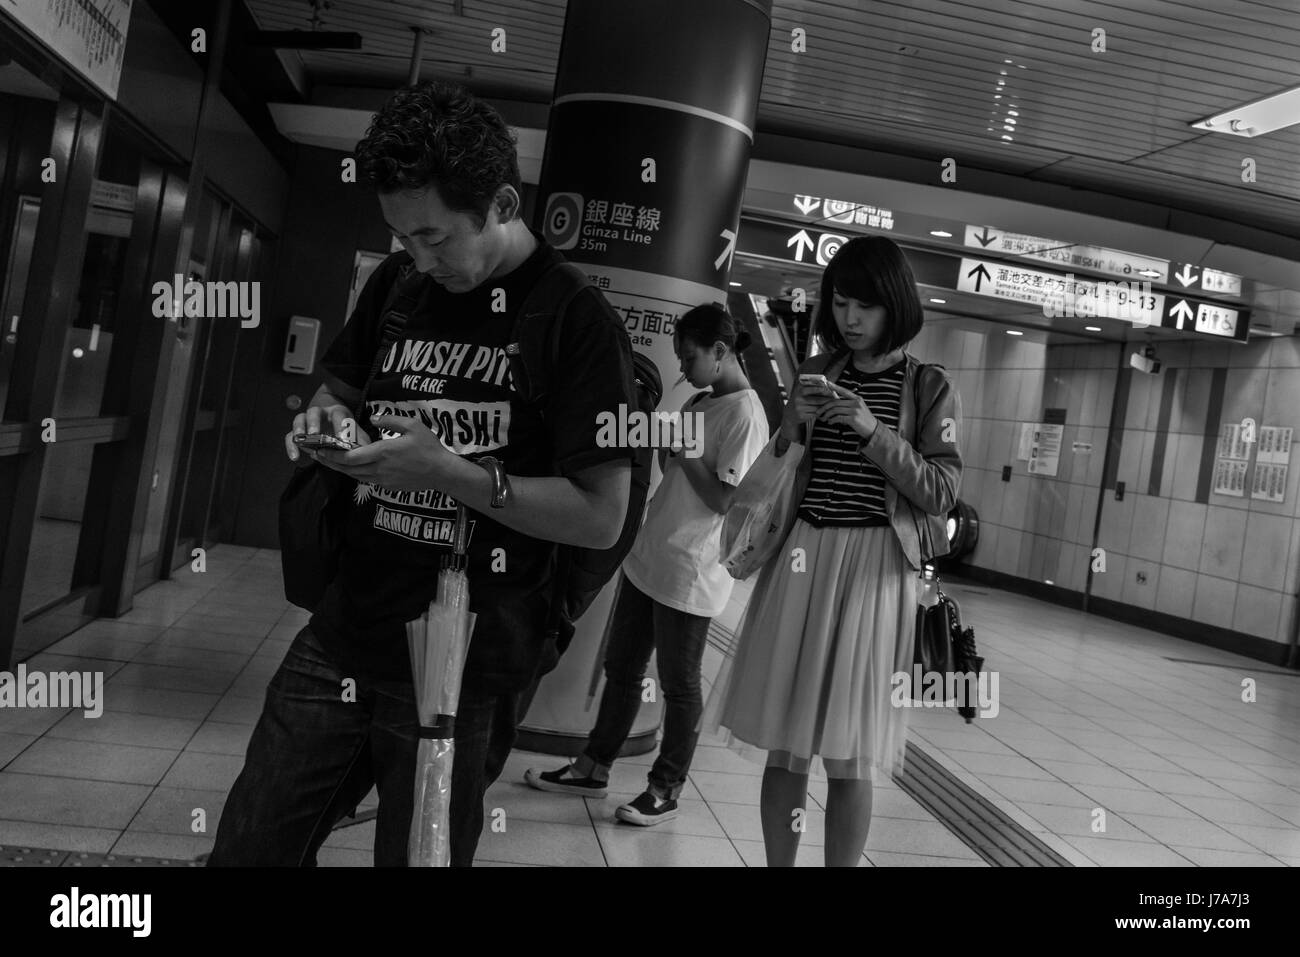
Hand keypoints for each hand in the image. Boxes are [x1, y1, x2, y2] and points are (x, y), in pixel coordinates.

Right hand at [284, 403, 362, 463]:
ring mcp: (307, 421)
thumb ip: (361, 440)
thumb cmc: (346, 429)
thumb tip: (366, 451)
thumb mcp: (356, 432)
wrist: (332, 423)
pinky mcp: (298, 431)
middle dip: (314, 422)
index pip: (338, 414)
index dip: (340, 425)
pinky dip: (291, 446)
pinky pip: (290, 436)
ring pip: (299, 419)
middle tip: (315, 433)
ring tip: (300, 440)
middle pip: (314, 412)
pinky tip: (294, 456)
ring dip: (299, 429)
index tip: (342, 437)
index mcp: (337, 412)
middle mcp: (320, 413)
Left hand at [313, 413, 452, 490]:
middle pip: (347, 468)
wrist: (442, 472)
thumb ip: (390, 420)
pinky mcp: (388, 486)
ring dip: (340, 469)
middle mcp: (378, 469)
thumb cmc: (429, 447)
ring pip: (354, 476)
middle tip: (316, 455)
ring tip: (328, 461)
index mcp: (382, 452)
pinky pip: (365, 480)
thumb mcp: (412, 425)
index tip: (319, 448)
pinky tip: (350, 467)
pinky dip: (354, 473)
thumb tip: (372, 419)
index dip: (332, 454)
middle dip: (329, 462)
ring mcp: (383, 480)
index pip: (350, 456)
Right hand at [781, 379, 832, 437]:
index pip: (814, 388)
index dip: (824, 390)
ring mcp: (799, 407)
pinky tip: (826, 412)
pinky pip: (815, 414)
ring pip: (817, 407)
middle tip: (836, 399)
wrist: (789, 413)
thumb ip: (813, 387)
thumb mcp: (802, 391)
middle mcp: (798, 398)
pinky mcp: (801, 415)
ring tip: (833, 405)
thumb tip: (829, 385)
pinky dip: (821, 413)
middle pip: (817, 399)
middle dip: (828, 399)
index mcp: (799, 389)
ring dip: (826, 407)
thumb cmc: (800, 400)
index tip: (832, 391)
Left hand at [816, 382, 878, 439]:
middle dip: (824, 407)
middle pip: (835, 402)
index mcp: (857, 398)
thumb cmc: (863, 419)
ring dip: (827, 415)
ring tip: (824, 419)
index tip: (827, 383)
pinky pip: (838, 417)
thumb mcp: (858, 409)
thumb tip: (833, 405)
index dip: (834, 386)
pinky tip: (830, 422)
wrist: (873, 429)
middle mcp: (856, 402)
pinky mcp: (853, 418)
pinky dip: (832, 420)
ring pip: (835, 410)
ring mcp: (855, 410)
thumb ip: (848, 405)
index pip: (843, 391)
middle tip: (818, 412)